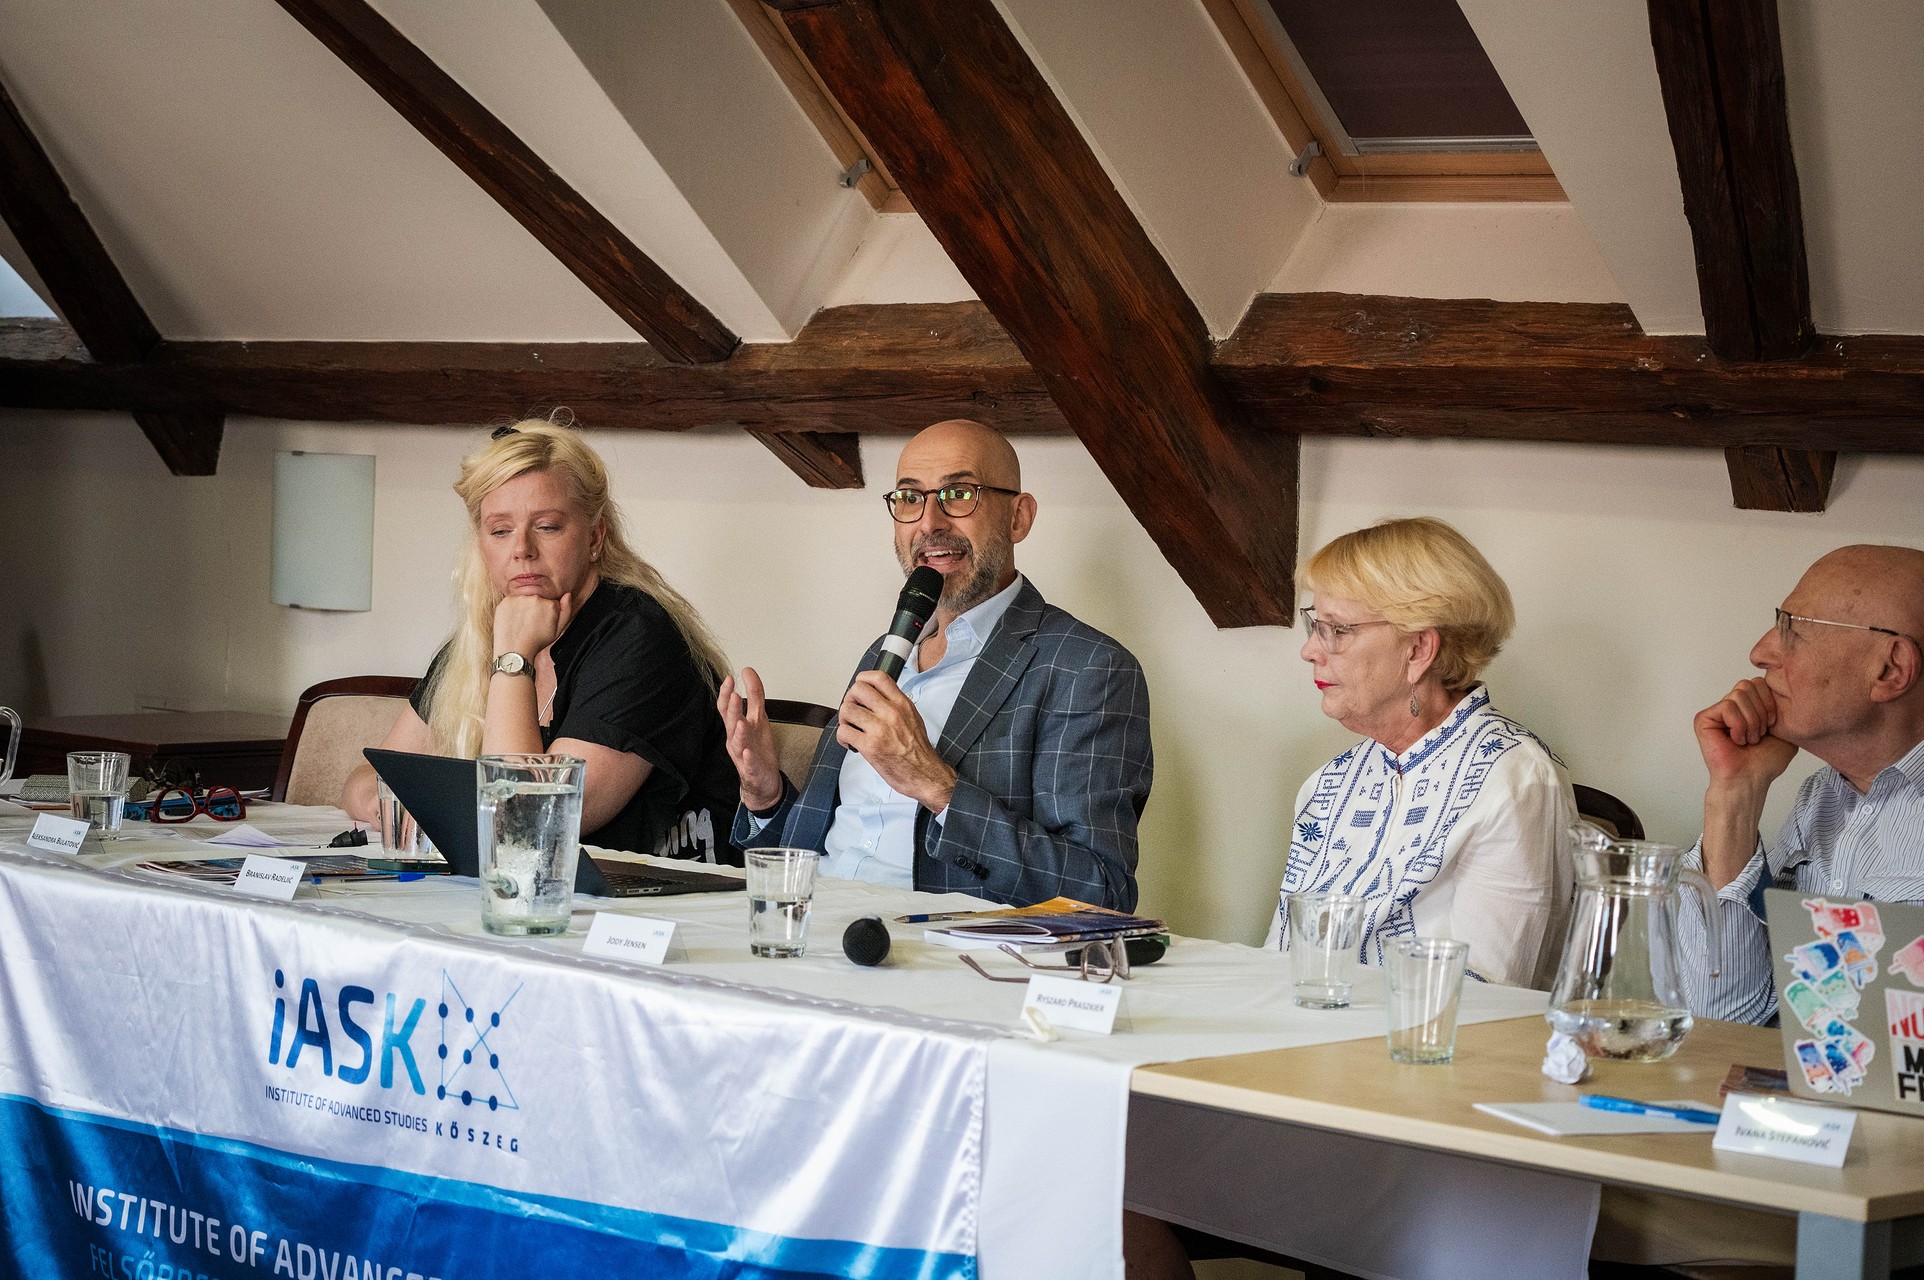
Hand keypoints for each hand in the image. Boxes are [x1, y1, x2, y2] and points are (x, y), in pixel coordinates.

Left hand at [493, 592, 572, 660]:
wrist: (515, 650)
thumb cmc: (537, 642)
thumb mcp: (558, 630)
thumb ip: (566, 610)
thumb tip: (567, 595)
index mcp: (549, 604)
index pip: (550, 602)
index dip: (546, 613)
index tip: (542, 622)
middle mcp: (535, 598)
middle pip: (537, 599)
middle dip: (535, 609)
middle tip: (531, 624)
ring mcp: (519, 599)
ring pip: (524, 599)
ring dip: (523, 607)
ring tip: (522, 623)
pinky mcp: (506, 601)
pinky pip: (512, 601)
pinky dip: (512, 609)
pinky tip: (514, 620)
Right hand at [719, 668, 783, 811]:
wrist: (762, 780)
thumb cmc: (757, 747)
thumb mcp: (759, 717)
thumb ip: (754, 695)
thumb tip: (747, 670)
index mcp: (736, 727)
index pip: (727, 709)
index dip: (727, 694)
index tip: (729, 678)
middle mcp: (735, 740)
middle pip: (730, 723)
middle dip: (732, 710)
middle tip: (735, 694)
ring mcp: (742, 756)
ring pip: (737, 744)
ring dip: (739, 733)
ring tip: (742, 722)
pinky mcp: (752, 771)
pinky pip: (748, 765)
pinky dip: (747, 759)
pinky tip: (748, 753)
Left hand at [836, 671, 955, 812]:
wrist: (925, 774)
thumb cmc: (918, 750)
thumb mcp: (913, 717)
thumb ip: (896, 704)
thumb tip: (875, 697)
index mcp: (902, 704)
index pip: (878, 677)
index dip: (863, 679)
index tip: (859, 688)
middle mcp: (891, 713)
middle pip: (857, 690)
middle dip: (850, 699)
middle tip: (853, 710)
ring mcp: (880, 729)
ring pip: (847, 709)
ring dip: (844, 719)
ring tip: (851, 727)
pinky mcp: (870, 747)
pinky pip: (844, 731)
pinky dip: (842, 737)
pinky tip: (850, 742)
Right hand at [1693, 677, 1797, 791]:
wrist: (1751, 778)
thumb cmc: (1765, 761)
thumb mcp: (1785, 729)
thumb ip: (1783, 708)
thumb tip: (1780, 690)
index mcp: (1747, 706)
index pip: (1759, 682)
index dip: (1770, 702)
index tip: (1772, 726)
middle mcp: (1730, 706)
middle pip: (1748, 684)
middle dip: (1760, 711)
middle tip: (1759, 734)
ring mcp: (1716, 712)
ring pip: (1738, 694)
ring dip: (1750, 721)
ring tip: (1748, 739)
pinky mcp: (1703, 718)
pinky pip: (1727, 707)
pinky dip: (1738, 726)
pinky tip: (1736, 740)